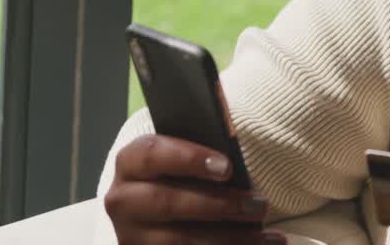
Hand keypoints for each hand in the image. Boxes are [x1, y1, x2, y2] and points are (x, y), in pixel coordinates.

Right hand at [103, 133, 284, 243]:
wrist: (157, 207)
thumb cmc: (184, 174)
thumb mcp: (187, 159)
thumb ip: (204, 156)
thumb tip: (233, 164)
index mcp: (131, 163)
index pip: (152, 154)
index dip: (190, 159)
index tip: (227, 167)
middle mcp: (123, 200)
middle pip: (167, 203)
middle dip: (219, 205)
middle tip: (260, 205)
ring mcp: (130, 235)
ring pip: (178, 240)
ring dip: (228, 238)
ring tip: (266, 235)